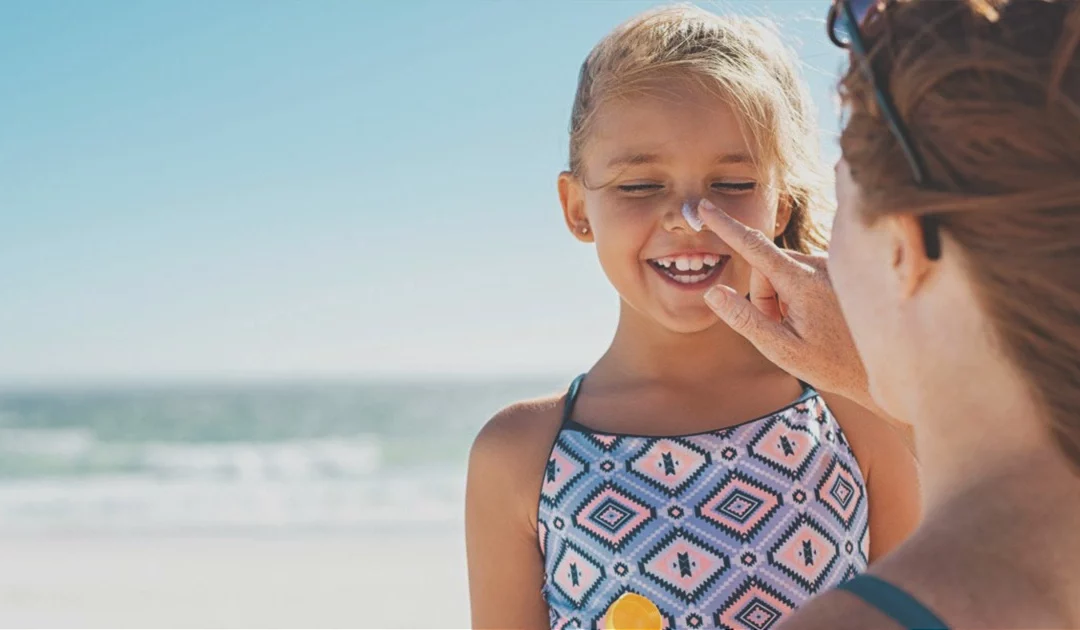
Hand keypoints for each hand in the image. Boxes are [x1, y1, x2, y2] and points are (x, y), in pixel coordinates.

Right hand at [698, 199, 873, 409]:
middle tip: (782, 330)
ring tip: (805, 328)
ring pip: (783, 272)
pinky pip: (801, 274)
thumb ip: (745, 319)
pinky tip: (819, 319)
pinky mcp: (838, 270)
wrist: (886, 366)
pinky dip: (798, 294)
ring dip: (782, 298)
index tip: (704, 207)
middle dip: (764, 296)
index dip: (725, 226)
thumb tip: (714, 292)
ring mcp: (831, 265)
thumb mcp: (782, 350)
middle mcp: (819, 265)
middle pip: (766, 269)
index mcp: (803, 282)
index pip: (754, 247)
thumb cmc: (832, 364)